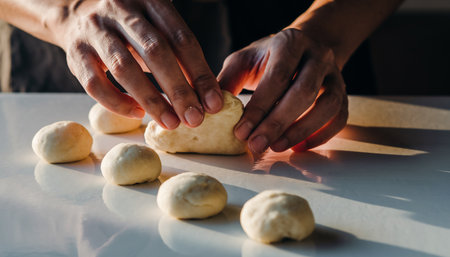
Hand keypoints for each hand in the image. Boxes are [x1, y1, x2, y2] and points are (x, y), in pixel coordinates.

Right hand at [49, 0, 222, 127]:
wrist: (76, 13)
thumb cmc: (130, 28)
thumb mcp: (156, 26)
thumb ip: (180, 52)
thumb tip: (207, 94)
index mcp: (151, 1)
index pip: (182, 39)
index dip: (200, 73)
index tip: (214, 103)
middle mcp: (122, 10)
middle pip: (156, 52)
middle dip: (179, 90)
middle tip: (195, 119)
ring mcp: (95, 30)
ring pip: (124, 68)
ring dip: (151, 99)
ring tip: (171, 122)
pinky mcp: (75, 52)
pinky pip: (94, 83)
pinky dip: (117, 102)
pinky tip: (137, 114)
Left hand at [218, 28, 347, 152]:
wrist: (306, 48)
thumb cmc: (270, 58)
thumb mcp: (245, 60)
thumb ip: (228, 80)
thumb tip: (212, 108)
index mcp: (290, 43)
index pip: (277, 77)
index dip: (259, 107)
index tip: (240, 132)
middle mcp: (318, 56)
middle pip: (304, 92)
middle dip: (278, 123)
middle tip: (256, 145)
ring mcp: (334, 75)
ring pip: (327, 106)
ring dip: (301, 130)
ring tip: (276, 147)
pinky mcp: (343, 93)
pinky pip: (339, 118)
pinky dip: (321, 135)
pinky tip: (298, 147)